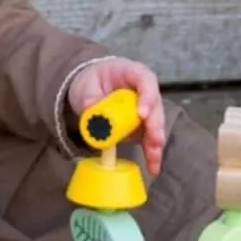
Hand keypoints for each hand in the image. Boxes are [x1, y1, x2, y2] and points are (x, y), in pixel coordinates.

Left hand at [67, 58, 167, 176]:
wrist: (92, 87)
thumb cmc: (92, 80)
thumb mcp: (85, 84)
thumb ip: (88, 96)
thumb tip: (90, 110)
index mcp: (133, 73)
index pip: (146, 80)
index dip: (147, 97)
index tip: (141, 114)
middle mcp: (145, 91)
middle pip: (155, 107)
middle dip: (155, 127)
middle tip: (155, 141)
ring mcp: (145, 110)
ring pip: (155, 126)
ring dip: (155, 144)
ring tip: (154, 160)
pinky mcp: (141, 127)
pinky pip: (148, 140)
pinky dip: (150, 153)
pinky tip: (152, 166)